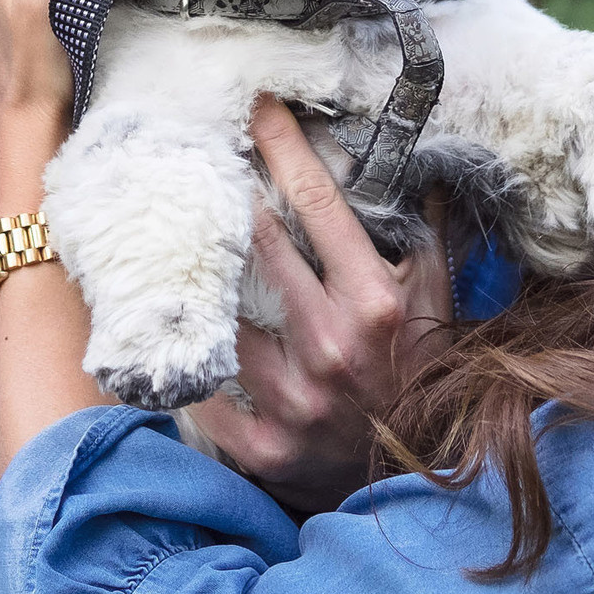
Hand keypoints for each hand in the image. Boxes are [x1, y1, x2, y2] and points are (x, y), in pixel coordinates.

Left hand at [183, 95, 456, 516]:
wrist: (419, 490)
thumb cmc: (424, 382)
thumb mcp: (437, 309)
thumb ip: (428, 238)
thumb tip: (426, 166)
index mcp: (375, 305)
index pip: (319, 205)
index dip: (284, 146)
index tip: (257, 103)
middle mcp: (331, 346)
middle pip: (256, 243)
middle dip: (225, 187)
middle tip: (195, 144)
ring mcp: (292, 399)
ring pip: (219, 308)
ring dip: (193, 265)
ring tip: (165, 225)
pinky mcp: (261, 445)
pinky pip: (201, 383)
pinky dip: (181, 350)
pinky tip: (156, 316)